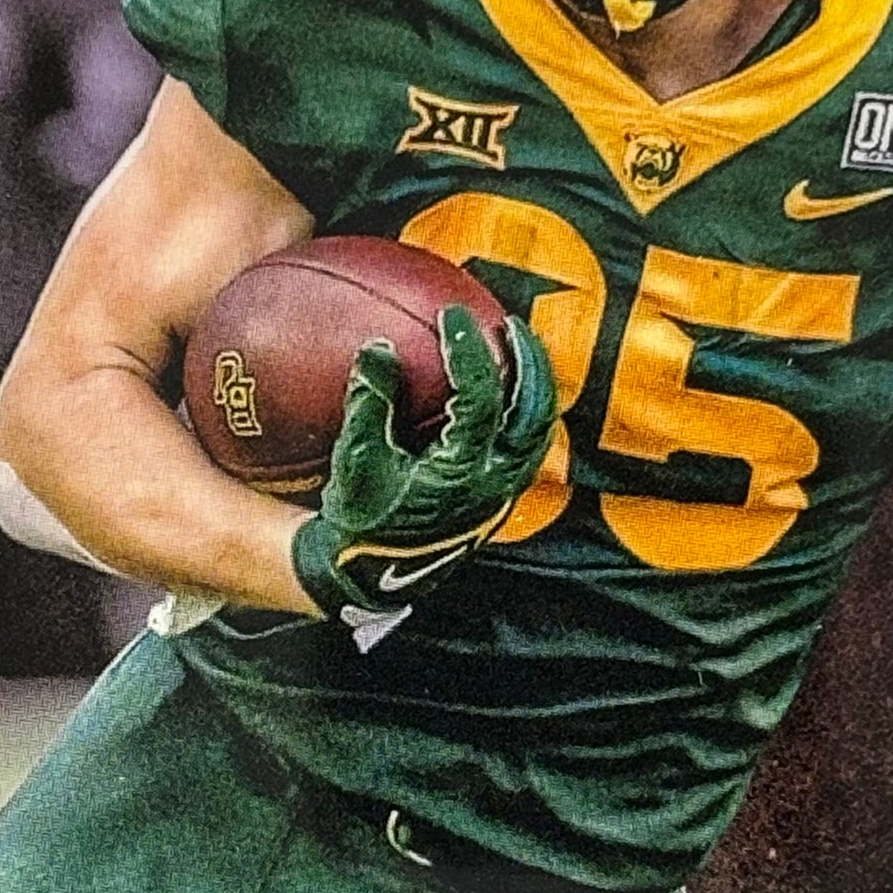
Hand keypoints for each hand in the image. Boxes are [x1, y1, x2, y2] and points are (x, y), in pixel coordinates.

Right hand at [291, 305, 555, 621]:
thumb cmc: (359, 520)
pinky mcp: (501, 495)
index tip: (452, 317)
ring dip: (534, 385)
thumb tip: (379, 347)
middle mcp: (494, 482)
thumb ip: (368, 404)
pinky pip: (528, 445)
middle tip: (508, 325)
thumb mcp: (354, 464)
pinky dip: (524, 410)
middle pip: (533, 412)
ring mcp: (503, 491)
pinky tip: (508, 389)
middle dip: (526, 362)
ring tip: (518, 349)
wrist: (373, 575)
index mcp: (460, 472)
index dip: (469, 352)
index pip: (481, 400)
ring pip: (539, 430)